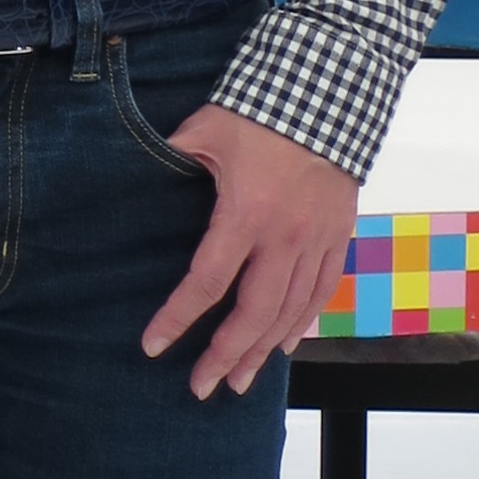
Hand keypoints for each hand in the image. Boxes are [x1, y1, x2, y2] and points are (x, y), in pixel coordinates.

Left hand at [140, 105, 357, 399]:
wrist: (331, 91)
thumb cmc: (260, 109)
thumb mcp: (205, 130)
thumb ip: (173, 158)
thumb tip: (137, 171)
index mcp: (246, 214)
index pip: (207, 282)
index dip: (178, 318)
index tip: (154, 347)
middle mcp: (285, 237)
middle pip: (253, 314)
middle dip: (224, 356)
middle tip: (201, 387)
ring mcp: (318, 240)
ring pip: (289, 312)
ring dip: (261, 351)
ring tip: (239, 382)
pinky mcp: (340, 235)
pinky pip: (322, 292)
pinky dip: (301, 323)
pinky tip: (282, 346)